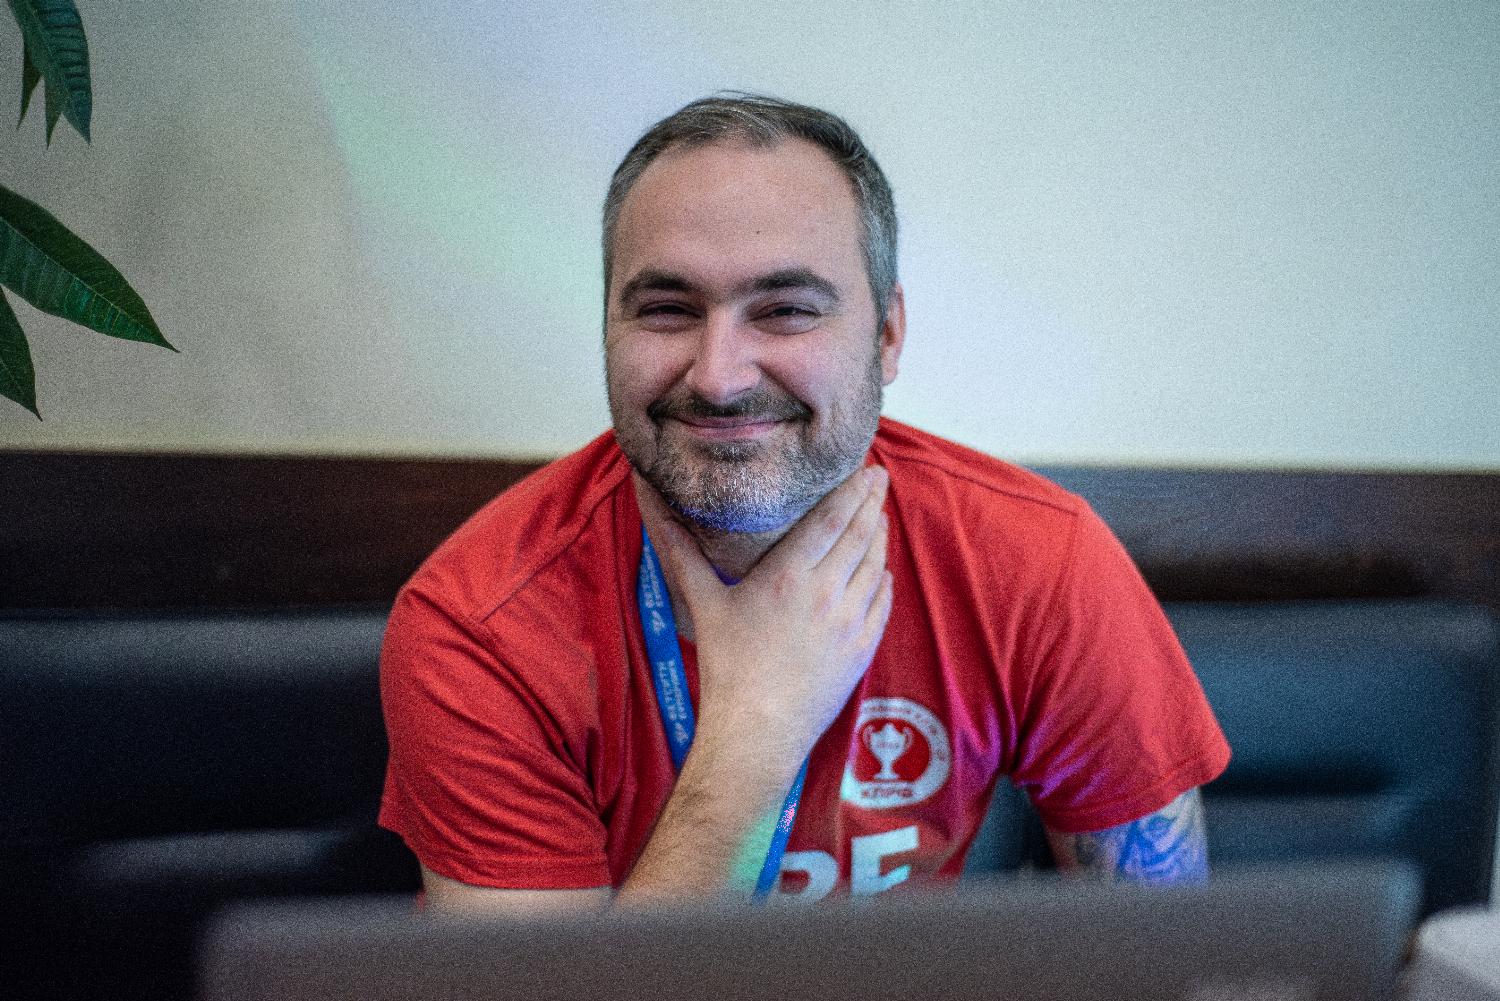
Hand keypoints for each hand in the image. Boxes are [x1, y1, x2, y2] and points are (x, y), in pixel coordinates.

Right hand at [649, 466, 893, 762]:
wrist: (759, 729)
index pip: (831, 518)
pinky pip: (882, 602)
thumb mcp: (704, 604)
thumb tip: (656, 515)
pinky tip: (880, 570)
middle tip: (879, 477)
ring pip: (875, 565)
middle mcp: (826, 592)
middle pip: (859, 534)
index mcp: (788, 574)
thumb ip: (683, 554)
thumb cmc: (727, 667)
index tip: (865, 468)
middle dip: (871, 502)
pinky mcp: (862, 649)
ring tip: (878, 517)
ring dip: (879, 537)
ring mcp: (849, 621)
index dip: (852, 489)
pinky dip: (883, 579)